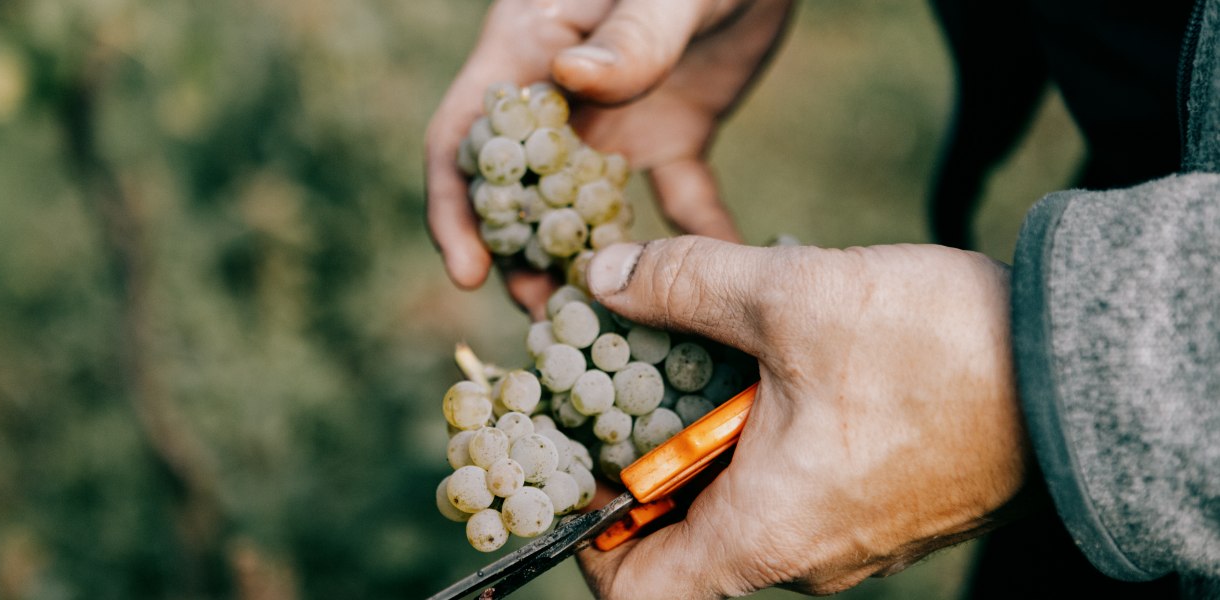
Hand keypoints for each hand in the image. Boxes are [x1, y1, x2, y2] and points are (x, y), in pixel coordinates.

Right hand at [424, 0, 794, 315]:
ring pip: (585, 210)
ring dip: (589, 264)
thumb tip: (571, 76)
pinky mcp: (673, 133)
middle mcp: (562, 95)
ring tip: (605, 324)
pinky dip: (692, 240)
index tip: (469, 274)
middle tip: (546, 321)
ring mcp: (617, 119)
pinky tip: (715, 278)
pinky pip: (674, 200)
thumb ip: (627, 34)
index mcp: (531, 51)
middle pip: (520, 193)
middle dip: (522, 259)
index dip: (456, 208)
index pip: (468, 138)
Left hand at [577, 237, 1039, 597]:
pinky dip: (772, 440)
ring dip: (719, 438)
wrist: (1077, 368)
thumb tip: (606, 279)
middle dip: (656, 462)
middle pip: (688, 541)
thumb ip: (684, 286)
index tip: (584, 475)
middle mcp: (805, 557)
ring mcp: (852, 540)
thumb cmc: (937, 349)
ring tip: (721, 355)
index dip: (592, 544)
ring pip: (748, 506)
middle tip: (643, 382)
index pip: (640, 593)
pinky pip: (802, 490)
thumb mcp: (789, 297)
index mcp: (765, 534)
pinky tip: (784, 366)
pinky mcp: (888, 510)